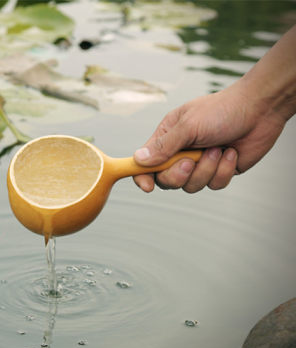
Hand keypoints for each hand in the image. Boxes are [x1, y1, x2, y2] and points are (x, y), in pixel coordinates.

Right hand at [133, 79, 286, 192]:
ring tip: (217, 149)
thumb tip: (138, 159)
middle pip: (166, 180)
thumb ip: (164, 146)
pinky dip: (223, 170)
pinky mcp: (218, 172)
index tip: (147, 187)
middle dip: (178, 175)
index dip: (142, 176)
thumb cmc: (222, 110)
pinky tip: (231, 153)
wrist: (260, 109)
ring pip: (191, 186)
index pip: (146, 163)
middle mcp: (180, 153)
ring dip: (206, 169)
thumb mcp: (189, 125)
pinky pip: (214, 185)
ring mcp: (200, 164)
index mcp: (168, 138)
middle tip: (189, 161)